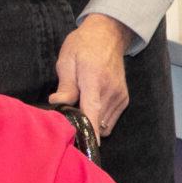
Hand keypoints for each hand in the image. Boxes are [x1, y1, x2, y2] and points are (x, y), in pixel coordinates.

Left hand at [49, 12, 131, 136]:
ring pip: (104, 125)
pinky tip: (93, 103)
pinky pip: (110, 120)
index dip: (89, 132)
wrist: (108, 34)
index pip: (92, 112)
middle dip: (82, 124)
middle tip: (70, 110)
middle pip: (96, 122)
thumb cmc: (83, 45)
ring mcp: (119, 96)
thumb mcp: (66, 60)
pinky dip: (100, 118)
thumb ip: (65, 86)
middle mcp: (110, 90)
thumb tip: (57, 104)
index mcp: (94, 79)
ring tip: (83, 103)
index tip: (86, 148)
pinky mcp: (124, 99)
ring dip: (92, 121)